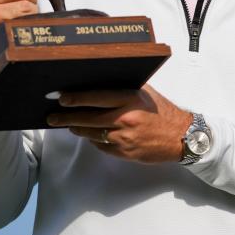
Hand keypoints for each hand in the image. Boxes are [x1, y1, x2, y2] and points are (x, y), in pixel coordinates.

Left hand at [47, 85, 192, 163]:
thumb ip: (123, 87)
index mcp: (130, 99)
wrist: (181, 136)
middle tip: (52, 117)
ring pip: (92, 134)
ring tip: (68, 125)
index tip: (61, 98)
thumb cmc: (162, 112)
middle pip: (88, 119)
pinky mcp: (125, 152)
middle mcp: (126, 118)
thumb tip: (97, 82)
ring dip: (78, 129)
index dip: (76, 98)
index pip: (96, 97)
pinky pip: (102, 146)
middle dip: (67, 118)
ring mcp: (124, 137)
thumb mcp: (145, 92)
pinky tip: (90, 135)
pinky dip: (94, 140)